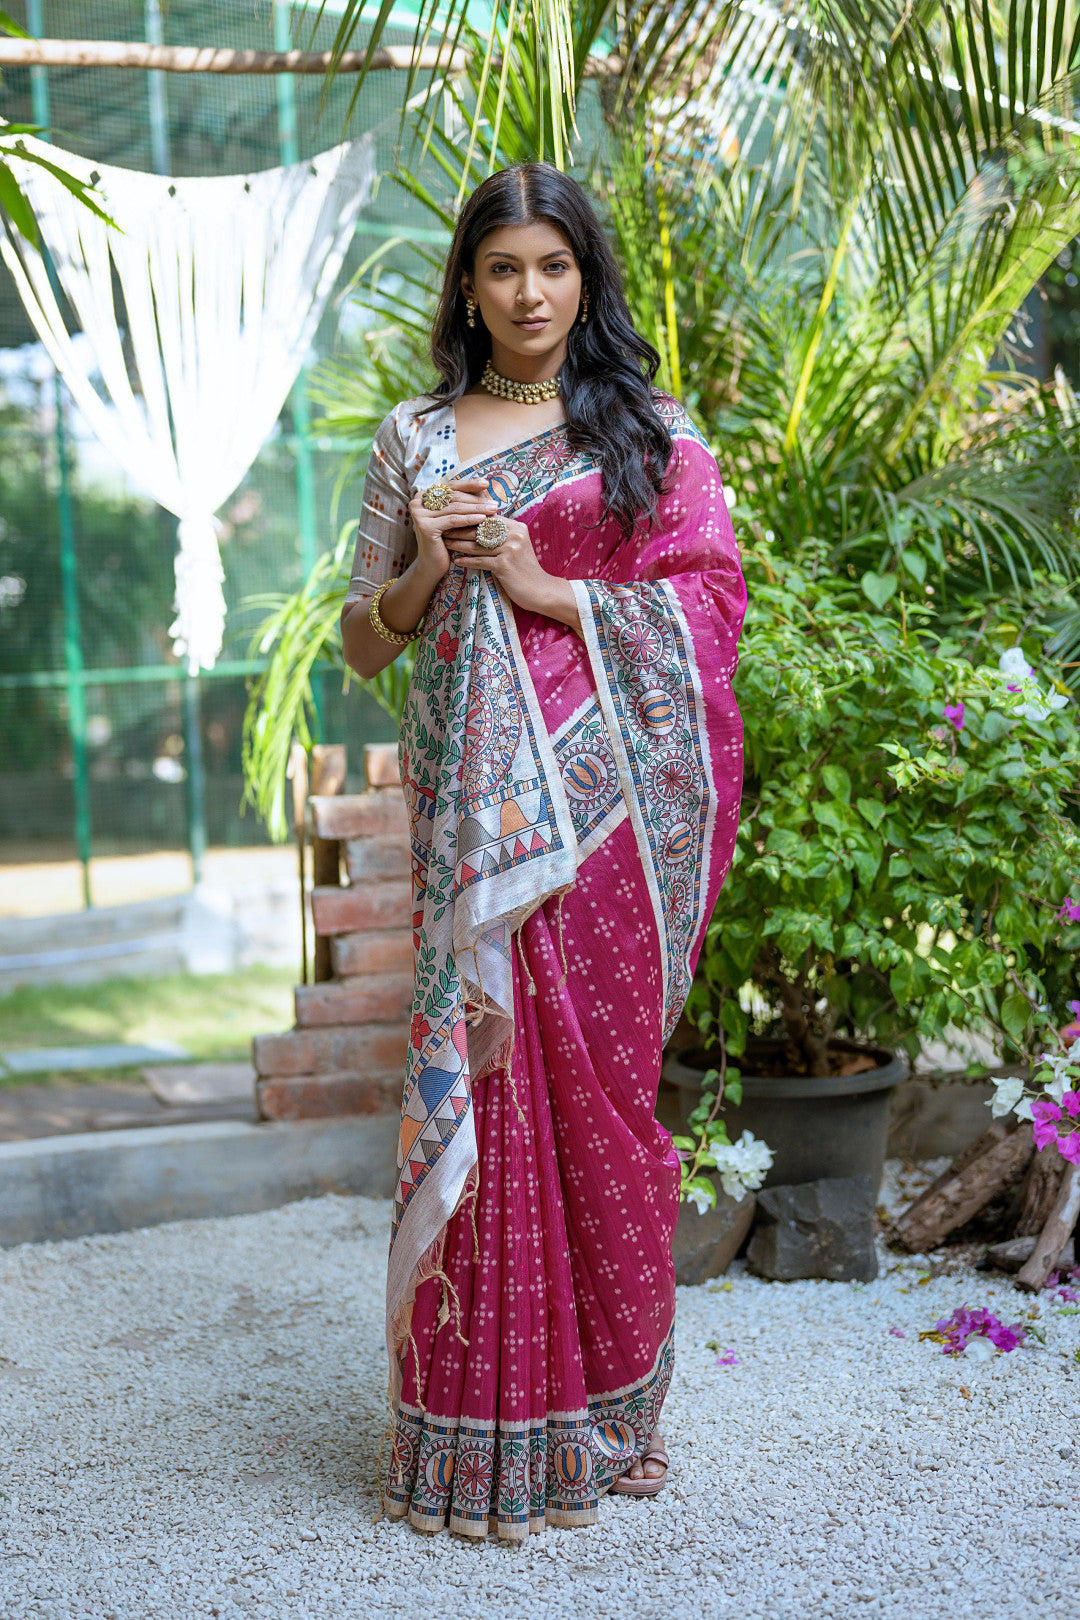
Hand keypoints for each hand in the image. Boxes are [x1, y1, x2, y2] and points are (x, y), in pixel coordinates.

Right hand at [408, 478, 498, 584]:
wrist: (432, 566)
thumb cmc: (446, 540)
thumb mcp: (453, 518)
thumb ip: (463, 502)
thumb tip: (485, 486)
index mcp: (423, 496)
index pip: (450, 487)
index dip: (468, 484)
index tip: (486, 483)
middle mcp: (417, 502)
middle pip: (453, 497)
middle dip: (475, 499)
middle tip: (494, 502)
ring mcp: (419, 513)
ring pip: (455, 508)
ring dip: (476, 509)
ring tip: (493, 510)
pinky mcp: (425, 526)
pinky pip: (453, 520)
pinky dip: (469, 519)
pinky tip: (483, 519)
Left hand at [444, 518, 580, 633]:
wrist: (540, 590)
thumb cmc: (525, 570)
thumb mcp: (517, 547)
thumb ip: (502, 535)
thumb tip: (480, 526)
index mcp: (517, 527)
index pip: (488, 518)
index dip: (470, 518)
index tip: (453, 519)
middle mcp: (515, 535)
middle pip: (481, 529)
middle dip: (460, 529)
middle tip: (443, 529)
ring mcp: (510, 549)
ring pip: (478, 545)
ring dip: (459, 545)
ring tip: (445, 544)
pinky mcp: (505, 565)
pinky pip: (480, 561)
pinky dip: (467, 561)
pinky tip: (456, 561)